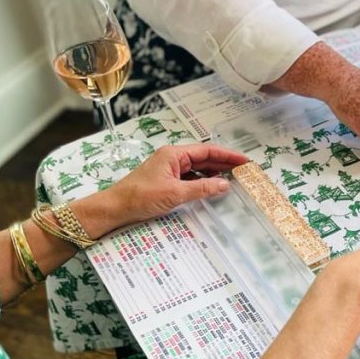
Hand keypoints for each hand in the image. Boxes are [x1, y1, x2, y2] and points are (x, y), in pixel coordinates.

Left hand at [88, 144, 247, 234]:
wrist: (115, 208)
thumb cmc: (140, 197)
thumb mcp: (175, 193)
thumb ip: (202, 188)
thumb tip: (225, 184)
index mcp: (174, 154)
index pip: (207, 150)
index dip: (228, 155)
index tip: (244, 161)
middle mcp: (173, 158)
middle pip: (204, 158)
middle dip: (224, 164)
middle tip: (243, 171)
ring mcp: (169, 170)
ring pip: (198, 169)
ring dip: (214, 174)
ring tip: (232, 180)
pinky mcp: (167, 181)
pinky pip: (190, 178)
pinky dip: (203, 182)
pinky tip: (212, 189)